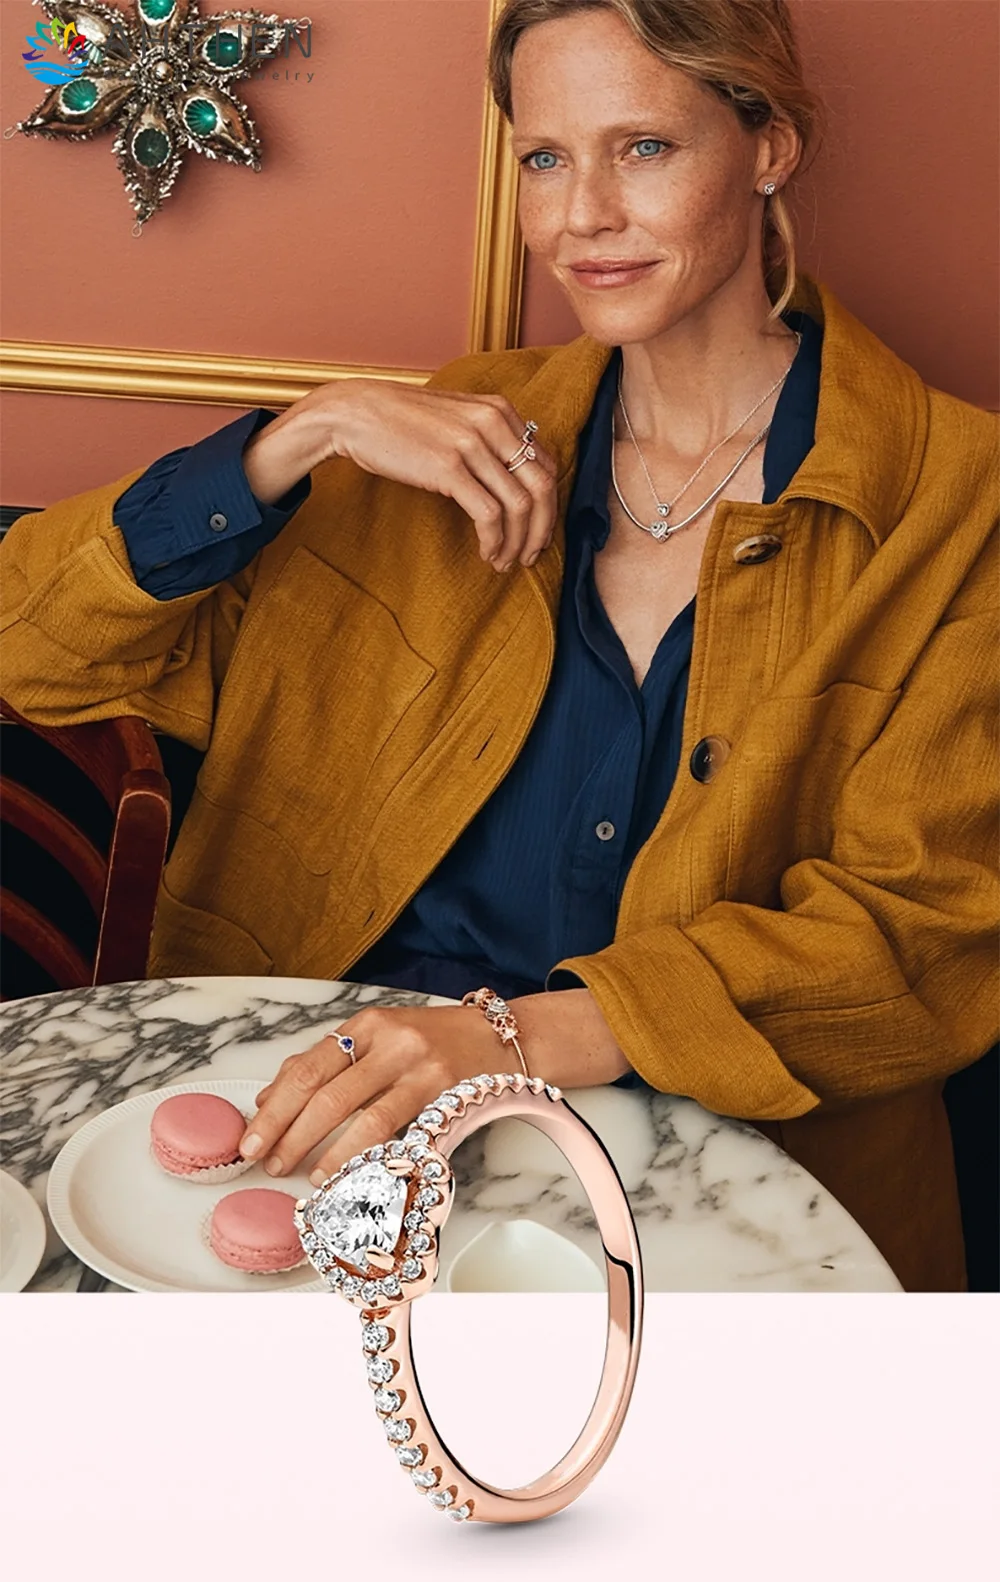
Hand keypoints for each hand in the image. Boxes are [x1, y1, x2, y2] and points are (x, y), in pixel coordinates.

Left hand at [239, 989, 632, 1183]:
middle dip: (289, 1133)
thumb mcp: (382, 1037)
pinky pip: (401, 1128)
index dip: (274, 1107)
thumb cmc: (437, 1042)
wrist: (506, 1037)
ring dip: (326, 1151)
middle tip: (267, 1164)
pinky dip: (371, 1154)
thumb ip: (332, 1063)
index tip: (250, 1139)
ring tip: (305, 1176)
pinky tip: (353, 1173)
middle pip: (326, 1092)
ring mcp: (420, 1065)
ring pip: (361, 1114)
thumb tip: (273, 1097)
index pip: (307, 1067)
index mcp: (368, 1023)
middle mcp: (390, 1039)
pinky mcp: (446, 1091)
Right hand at [243, 378, 559, 572]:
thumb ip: (488, 440)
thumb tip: (514, 482)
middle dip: (542, 530)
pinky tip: (486, 554)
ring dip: (517, 542)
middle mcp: (493, 423)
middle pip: (542, 487)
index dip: (549, 506)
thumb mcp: (455, 420)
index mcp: (500, 411)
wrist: (355, 413)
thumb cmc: (401, 423)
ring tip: (504, 562)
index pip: (545, 465)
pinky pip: (489, 515)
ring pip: (519, 506)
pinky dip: (494, 541)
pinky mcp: (449, 468)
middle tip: (531, 556)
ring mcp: (472, 445)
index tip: (538, 533)